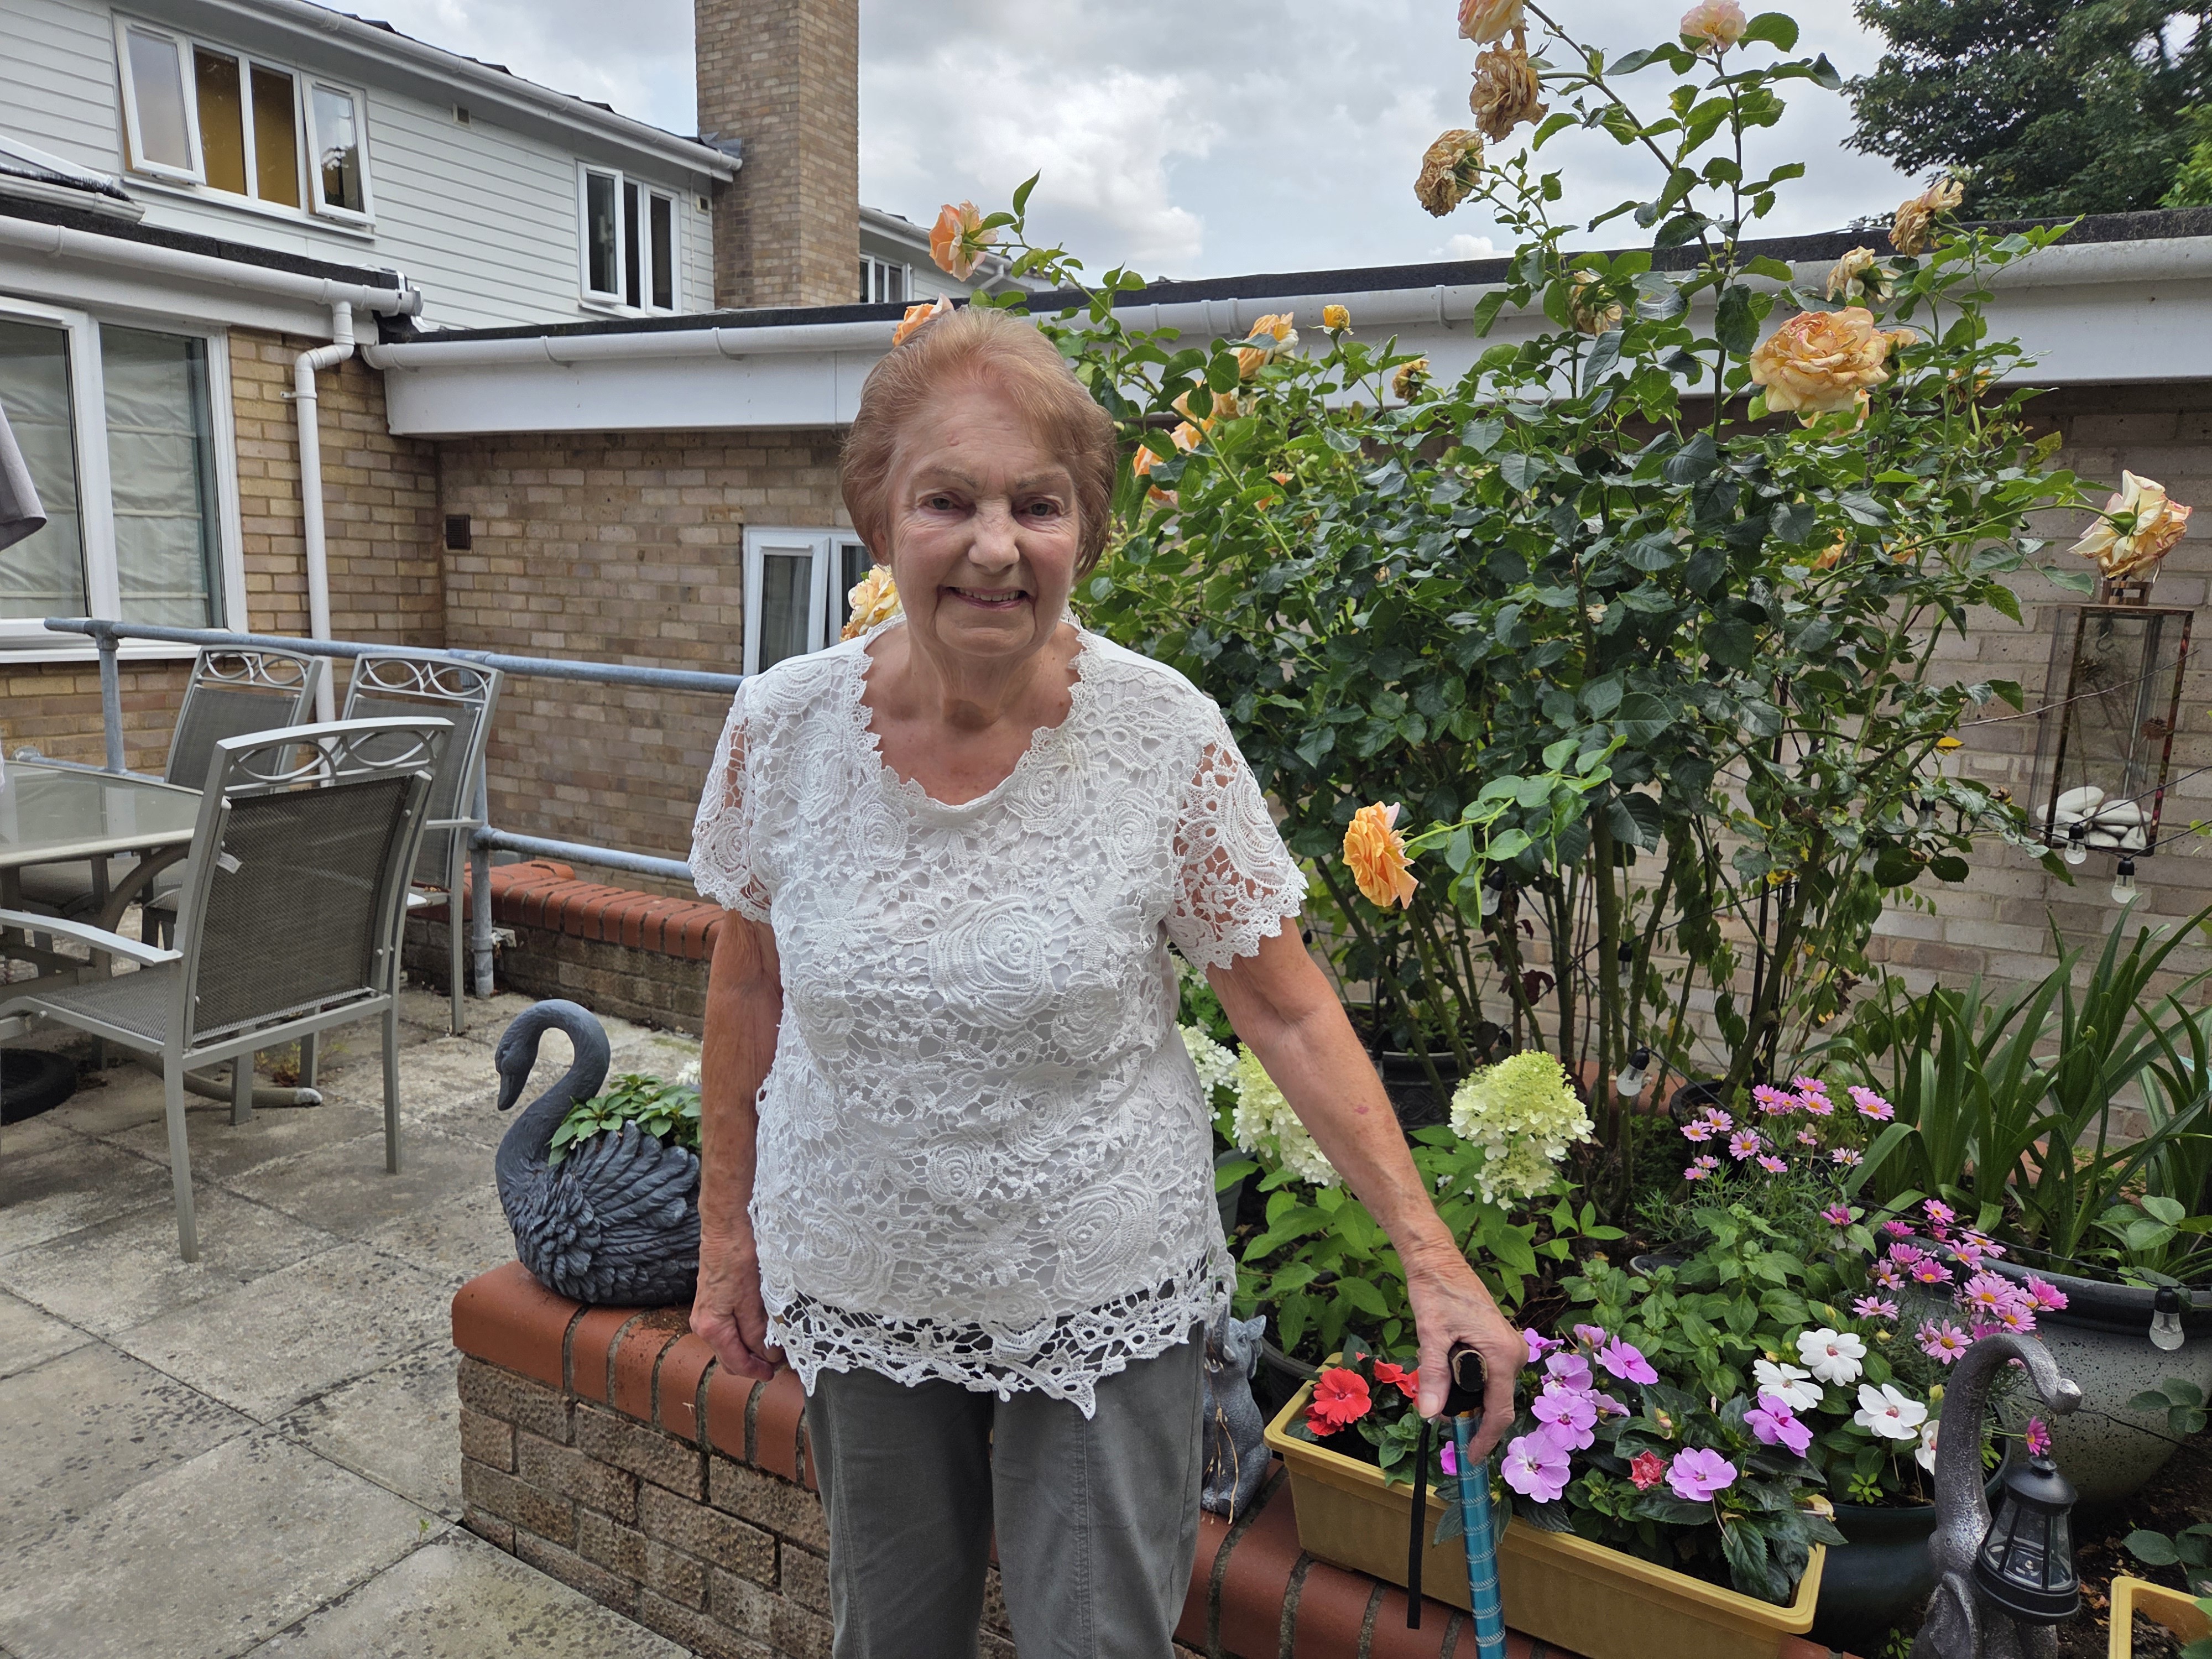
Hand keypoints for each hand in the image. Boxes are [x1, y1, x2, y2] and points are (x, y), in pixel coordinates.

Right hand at [691, 1227, 783, 1381]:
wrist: (726, 1227)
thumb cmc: (738, 1258)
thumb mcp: (752, 1300)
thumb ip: (756, 1331)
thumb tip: (766, 1356)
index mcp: (710, 1327)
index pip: (735, 1362)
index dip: (756, 1371)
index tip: (774, 1373)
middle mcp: (702, 1324)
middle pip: (728, 1357)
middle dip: (752, 1363)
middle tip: (775, 1363)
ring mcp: (704, 1312)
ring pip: (727, 1343)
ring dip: (747, 1348)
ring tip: (770, 1346)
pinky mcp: (710, 1301)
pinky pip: (725, 1328)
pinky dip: (741, 1334)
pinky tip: (758, 1328)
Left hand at [1404, 1241, 1523, 1460]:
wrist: (1439, 1261)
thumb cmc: (1436, 1292)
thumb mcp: (1431, 1335)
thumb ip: (1433, 1376)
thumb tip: (1428, 1414)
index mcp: (1503, 1354)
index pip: (1500, 1411)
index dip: (1485, 1439)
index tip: (1469, 1457)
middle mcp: (1514, 1353)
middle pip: (1494, 1402)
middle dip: (1468, 1414)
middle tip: (1435, 1408)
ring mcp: (1510, 1348)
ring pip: (1490, 1390)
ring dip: (1466, 1396)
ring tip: (1438, 1378)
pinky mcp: (1501, 1344)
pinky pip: (1489, 1375)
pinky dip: (1469, 1381)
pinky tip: (1448, 1366)